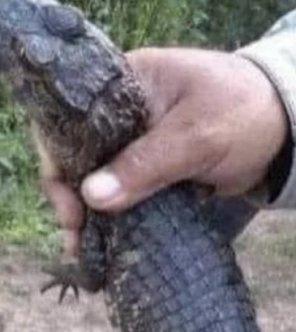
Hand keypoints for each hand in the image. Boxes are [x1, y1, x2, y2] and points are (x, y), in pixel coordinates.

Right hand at [36, 48, 289, 256]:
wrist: (288, 128)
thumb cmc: (245, 112)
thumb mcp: (197, 136)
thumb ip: (146, 164)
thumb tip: (92, 196)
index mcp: (124, 82)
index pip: (68, 119)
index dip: (58, 161)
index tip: (72, 203)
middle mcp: (117, 110)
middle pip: (72, 153)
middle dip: (68, 196)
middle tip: (75, 233)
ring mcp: (128, 139)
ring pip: (90, 176)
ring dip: (84, 212)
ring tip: (83, 248)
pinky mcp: (142, 165)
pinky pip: (113, 189)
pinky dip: (105, 215)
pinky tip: (98, 241)